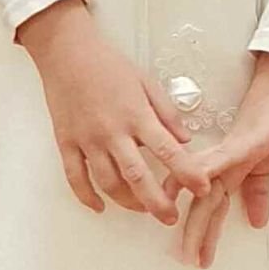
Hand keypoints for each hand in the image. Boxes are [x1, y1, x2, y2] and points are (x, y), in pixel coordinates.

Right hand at [17, 0, 191, 221]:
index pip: (168, 151)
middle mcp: (112, 131)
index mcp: (136, 115)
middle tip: (170, 218)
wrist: (67, 51)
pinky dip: (87, 197)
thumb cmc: (107, 64)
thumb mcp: (145, 82)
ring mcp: (87, 139)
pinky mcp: (66, 142)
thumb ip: (167, 112)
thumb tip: (185, 139)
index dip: (188, 173)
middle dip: (157, 203)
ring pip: (107, 182)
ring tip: (141, 209)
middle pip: (137, 176)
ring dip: (127, 202)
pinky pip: (75, 177)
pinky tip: (100, 207)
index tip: (202, 188)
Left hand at [172, 56, 268, 267]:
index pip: (210, 208)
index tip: (193, 257)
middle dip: (195, 234)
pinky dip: (209, 174)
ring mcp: (228, 154)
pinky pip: (221, 160)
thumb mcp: (264, 166)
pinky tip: (200, 190)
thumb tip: (257, 222)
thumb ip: (256, 193)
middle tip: (188, 260)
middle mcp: (220, 165)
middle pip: (204, 205)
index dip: (201, 233)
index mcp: (224, 172)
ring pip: (207, 188)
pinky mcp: (241, 142)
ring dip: (198, 215)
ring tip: (188, 239)